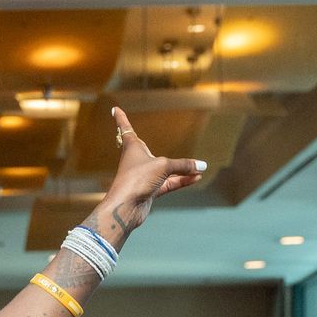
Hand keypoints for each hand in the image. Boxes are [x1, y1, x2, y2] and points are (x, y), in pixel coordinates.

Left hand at [98, 106, 207, 244]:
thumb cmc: (137, 180)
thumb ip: (183, 166)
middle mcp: (137, 161)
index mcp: (132, 148)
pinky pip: (170, 183)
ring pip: (164, 170)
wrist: (126, 207)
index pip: (126, 128)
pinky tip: (196, 177)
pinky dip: (182, 180)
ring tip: (199, 169)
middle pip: (146, 150)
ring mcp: (144, 177)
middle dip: (144, 144)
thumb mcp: (163, 166)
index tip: (115, 109)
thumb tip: (201, 166)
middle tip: (137, 135)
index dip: (121, 118)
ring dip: (180, 169)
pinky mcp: (150, 191)